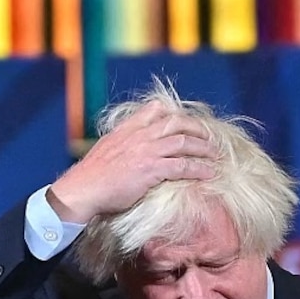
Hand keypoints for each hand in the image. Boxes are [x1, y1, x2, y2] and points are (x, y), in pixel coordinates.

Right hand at [45, 105, 218, 226]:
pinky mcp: (151, 170)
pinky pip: (182, 166)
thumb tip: (131, 149)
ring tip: (216, 155)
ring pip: (184, 142)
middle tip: (209, 137)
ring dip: (204, 148)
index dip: (176, 113)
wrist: (83, 189)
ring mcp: (146, 151)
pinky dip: (199, 169)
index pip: (156, 109)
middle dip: (197, 128)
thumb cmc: (92, 176)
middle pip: (177, 122)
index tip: (187, 122)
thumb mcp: (106, 149)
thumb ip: (122, 143)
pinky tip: (209, 173)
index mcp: (128, 128)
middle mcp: (140, 135)